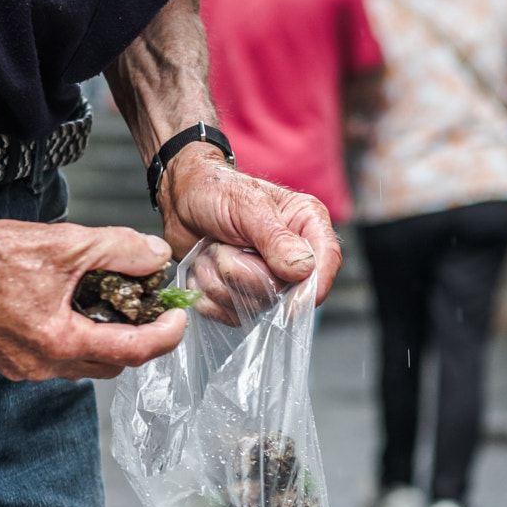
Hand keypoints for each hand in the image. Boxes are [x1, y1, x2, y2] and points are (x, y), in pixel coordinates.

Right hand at [0, 218, 190, 381]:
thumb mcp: (67, 243)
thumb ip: (119, 250)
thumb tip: (156, 257)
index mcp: (59, 342)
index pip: (132, 351)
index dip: (165, 335)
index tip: (179, 317)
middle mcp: (41, 365)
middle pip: (111, 364)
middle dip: (136, 338)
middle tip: (148, 305)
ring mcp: (23, 368)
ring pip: (84, 364)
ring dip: (104, 339)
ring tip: (110, 303)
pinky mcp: (9, 360)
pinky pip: (57, 360)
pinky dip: (75, 339)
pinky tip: (72, 308)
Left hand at [156, 148, 341, 301]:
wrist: (180, 201)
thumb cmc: (216, 191)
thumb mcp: (247, 204)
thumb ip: (275, 236)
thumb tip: (303, 268)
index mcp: (305, 224)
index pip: (326, 261)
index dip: (312, 287)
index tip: (291, 304)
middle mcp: (292, 255)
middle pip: (283, 292)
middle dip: (243, 273)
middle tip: (223, 246)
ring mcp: (267, 279)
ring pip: (254, 307)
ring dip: (220, 282)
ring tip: (211, 252)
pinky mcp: (243, 296)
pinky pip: (231, 315)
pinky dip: (209, 295)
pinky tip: (204, 269)